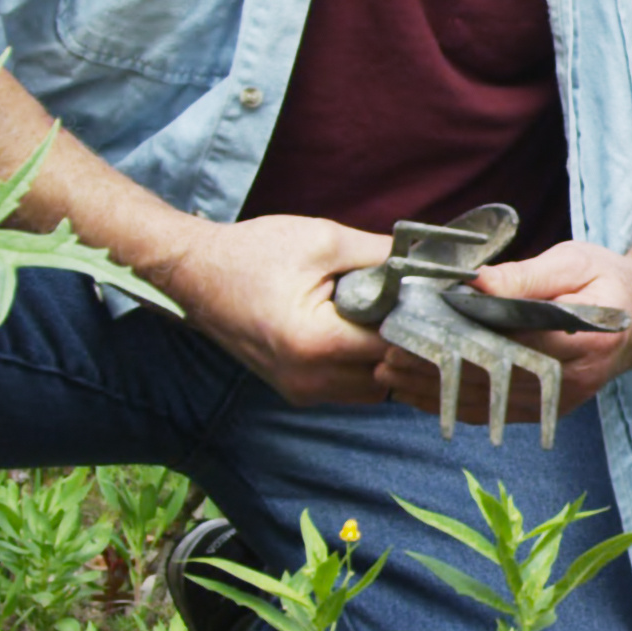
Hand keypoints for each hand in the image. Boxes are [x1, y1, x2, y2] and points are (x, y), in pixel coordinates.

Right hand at [132, 212, 406, 406]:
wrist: (194, 272)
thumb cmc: (252, 253)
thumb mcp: (324, 240)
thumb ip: (382, 256)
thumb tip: (433, 262)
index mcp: (315, 343)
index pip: (396, 347)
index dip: (422, 323)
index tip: (437, 299)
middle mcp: (308, 378)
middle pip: (389, 373)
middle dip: (408, 341)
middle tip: (416, 304)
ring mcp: (300, 390)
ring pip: (373, 387)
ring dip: (386, 357)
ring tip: (385, 314)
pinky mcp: (295, 390)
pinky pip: (350, 388)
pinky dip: (364, 365)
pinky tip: (362, 330)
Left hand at [364, 235, 631, 421]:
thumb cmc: (608, 279)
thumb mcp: (572, 261)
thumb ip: (523, 276)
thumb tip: (471, 282)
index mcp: (582, 337)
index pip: (509, 341)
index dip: (458, 337)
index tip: (415, 327)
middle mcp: (574, 378)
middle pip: (492, 379)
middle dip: (435, 370)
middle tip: (387, 357)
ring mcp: (563, 399)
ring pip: (491, 402)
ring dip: (438, 391)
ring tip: (392, 375)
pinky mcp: (554, 407)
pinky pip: (500, 412)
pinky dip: (458, 405)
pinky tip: (423, 395)